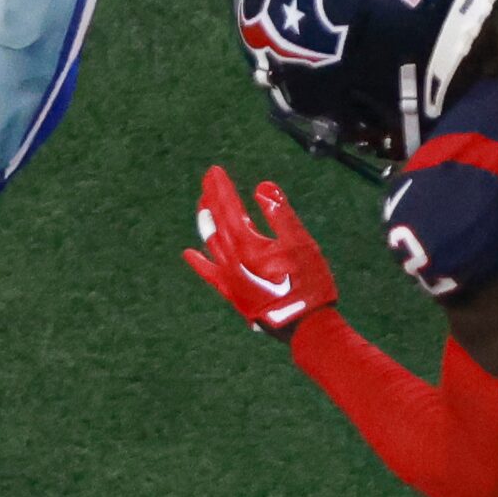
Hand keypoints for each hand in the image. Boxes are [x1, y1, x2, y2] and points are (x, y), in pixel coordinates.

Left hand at [182, 166, 338, 337]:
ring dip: (206, 221)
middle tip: (207, 180)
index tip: (215, 170)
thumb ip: (280, 213)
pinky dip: (199, 261)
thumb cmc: (308, 282)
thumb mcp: (301, 242)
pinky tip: (189, 253)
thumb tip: (262, 186)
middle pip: (215, 222)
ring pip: (209, 243)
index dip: (221, 187)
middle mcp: (231, 259)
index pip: (228, 207)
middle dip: (210, 198)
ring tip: (203, 205)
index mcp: (247, 244)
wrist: (305, 326)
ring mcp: (228, 278)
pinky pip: (209, 274)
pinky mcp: (232, 294)